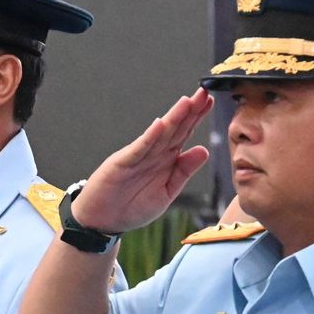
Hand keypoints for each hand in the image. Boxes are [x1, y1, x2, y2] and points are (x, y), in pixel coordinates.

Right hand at [71, 89, 212, 233]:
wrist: (103, 220)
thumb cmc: (132, 207)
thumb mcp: (166, 193)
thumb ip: (183, 172)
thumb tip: (203, 150)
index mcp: (166, 159)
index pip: (184, 133)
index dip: (197, 117)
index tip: (210, 101)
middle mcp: (154, 153)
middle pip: (174, 128)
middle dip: (189, 111)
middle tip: (203, 92)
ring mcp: (138, 156)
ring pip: (159, 135)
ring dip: (173, 118)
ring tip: (186, 102)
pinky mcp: (122, 163)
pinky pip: (139, 149)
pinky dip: (149, 137)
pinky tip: (160, 124)